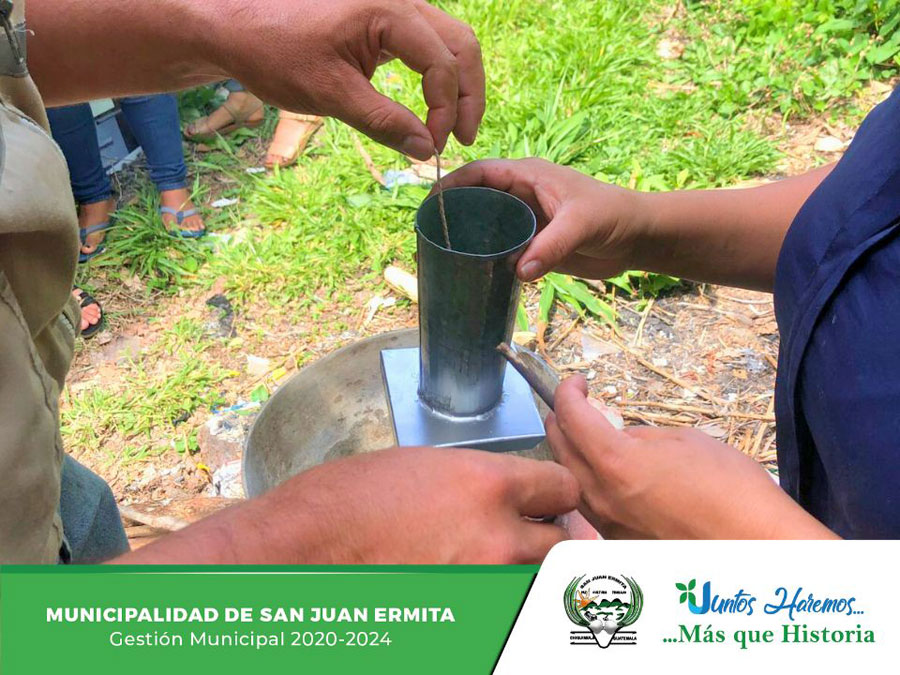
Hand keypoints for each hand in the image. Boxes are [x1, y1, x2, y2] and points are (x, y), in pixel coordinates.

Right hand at [122, 446, 578, 563]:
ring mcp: (483, 582)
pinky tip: (469, 582)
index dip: (557, 492)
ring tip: (496, 561)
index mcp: (485, 484)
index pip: (560, 487)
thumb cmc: (346, 501)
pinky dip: (496, 596)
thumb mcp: (418, 467)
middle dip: (550, 534)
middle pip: (560, 539)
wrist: (302, 551)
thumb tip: (497, 496)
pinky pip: (502, 607)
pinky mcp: (468, 619)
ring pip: (536, 579)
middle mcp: (495, 534)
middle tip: (532, 534)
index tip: (550, 497)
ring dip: (526, 569)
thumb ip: (473, 481)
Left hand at [215, 0, 484, 158]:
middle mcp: (400, 1)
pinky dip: (437, 76)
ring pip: (449, 43)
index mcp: (388, 10)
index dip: (445, 110)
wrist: (236, 25)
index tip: (432, 147)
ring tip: (451, 128)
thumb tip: (426, 150)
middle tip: (462, 140)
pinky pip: (428, 44)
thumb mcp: (329, 94)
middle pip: (460, 45)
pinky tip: (432, 108)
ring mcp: (394, 8)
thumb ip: (382, 121)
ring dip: (457, 86)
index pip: (441, 63)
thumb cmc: (274, 52)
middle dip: (467, 95)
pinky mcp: (384, 21)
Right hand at [438, 158, 640, 280]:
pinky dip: (486, 259)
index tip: (432, 204)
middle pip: (476, 199)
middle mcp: (521, 196)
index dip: (453, 184)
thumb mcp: (582, 224)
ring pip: (485, 227)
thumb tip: (518, 271)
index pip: (481, 172)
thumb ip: (552, 246)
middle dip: (453, 214)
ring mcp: (524, 221)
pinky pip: (501, 250)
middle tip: (430, 236)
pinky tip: (472, 273)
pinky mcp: (531, 245)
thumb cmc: (613, 216)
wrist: (637, 238)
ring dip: (468, 239)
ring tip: (442, 257)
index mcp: (528, 175)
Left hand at [546, 376, 837, 538]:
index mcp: (615, 462)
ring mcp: (607, 523)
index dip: (568, 392)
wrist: (756, 545)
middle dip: (562, 419)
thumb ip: (642, 437)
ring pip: (571, 480)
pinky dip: (589, 482)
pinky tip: (609, 474)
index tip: (578, 382)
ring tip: (588, 436)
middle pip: (560, 448)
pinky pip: (590, 505)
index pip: (571, 417)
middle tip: (576, 405)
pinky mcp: (619, 542)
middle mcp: (601, 496)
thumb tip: (622, 438)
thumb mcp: (684, 441)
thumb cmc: (730, 488)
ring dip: (572, 452)